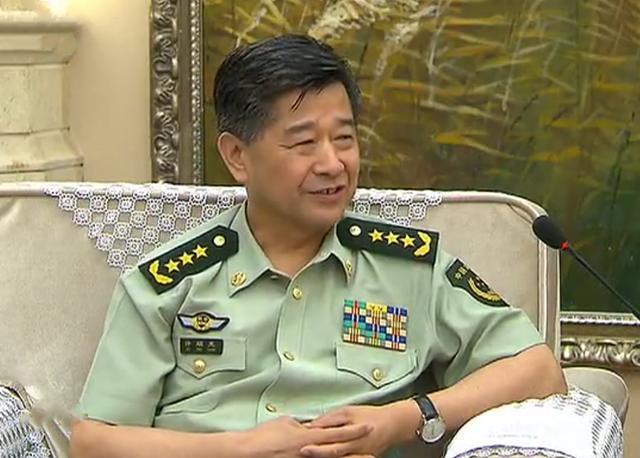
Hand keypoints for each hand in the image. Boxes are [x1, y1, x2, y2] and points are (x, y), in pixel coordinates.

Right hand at [243, 415, 372, 457]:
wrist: (249, 452)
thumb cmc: (265, 436)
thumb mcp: (286, 423)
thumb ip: (301, 425)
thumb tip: (308, 426)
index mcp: (310, 435)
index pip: (338, 431)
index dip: (355, 429)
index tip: (369, 426)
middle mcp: (312, 451)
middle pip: (341, 450)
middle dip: (359, 450)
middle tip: (376, 448)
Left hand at [300, 401, 421, 457]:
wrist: (393, 425)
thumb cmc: (370, 415)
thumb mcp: (349, 412)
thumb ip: (330, 419)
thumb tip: (311, 424)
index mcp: (352, 437)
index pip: (331, 445)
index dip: (316, 447)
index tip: (302, 447)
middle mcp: (355, 450)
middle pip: (333, 455)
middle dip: (317, 455)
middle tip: (301, 453)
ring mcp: (359, 457)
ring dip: (324, 457)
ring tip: (311, 455)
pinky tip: (323, 456)